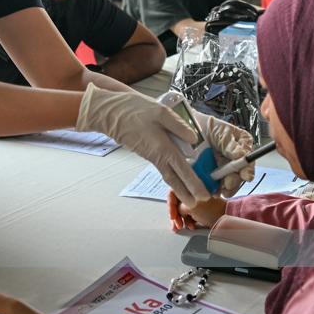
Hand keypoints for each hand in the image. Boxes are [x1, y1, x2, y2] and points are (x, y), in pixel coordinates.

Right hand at [76, 84, 208, 205]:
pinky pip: (162, 167)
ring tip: (190, 194)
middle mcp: (157, 156)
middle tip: (198, 204)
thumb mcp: (161, 112)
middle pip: (174, 180)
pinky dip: (172, 174)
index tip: (203, 196)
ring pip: (168, 174)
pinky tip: (177, 173)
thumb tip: (194, 139)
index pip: (183, 170)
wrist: (111, 113)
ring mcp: (150, 155)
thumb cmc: (134, 110)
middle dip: (186, 193)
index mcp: (163, 147)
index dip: (194, 184)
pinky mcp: (146, 152)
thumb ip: (179, 126)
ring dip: (179, 186)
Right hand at [168, 191, 227, 230]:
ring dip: (181, 219)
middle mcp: (194, 191)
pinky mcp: (201, 208)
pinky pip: (190, 213)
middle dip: (176, 215)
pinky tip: (191, 226)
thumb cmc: (212, 210)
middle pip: (178, 202)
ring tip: (182, 227)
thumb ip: (179, 206)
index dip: (171, 205)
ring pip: (183, 209)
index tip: (172, 216)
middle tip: (176, 224)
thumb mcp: (190, 207)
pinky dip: (188, 220)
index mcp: (191, 185)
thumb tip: (176, 209)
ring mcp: (198, 199)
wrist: (226, 218)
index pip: (174, 192)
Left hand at [189, 111, 253, 195]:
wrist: (191, 127)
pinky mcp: (211, 177)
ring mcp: (223, 170)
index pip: (249, 162)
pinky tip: (210, 189)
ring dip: (225, 189)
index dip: (248, 170)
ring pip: (228, 184)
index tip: (245, 175)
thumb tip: (240, 155)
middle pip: (239, 177)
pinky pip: (214, 186)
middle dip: (235, 182)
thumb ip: (230, 144)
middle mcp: (235, 161)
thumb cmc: (209, 126)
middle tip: (228, 183)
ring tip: (220, 190)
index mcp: (242, 148)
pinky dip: (212, 189)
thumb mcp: (222, 132)